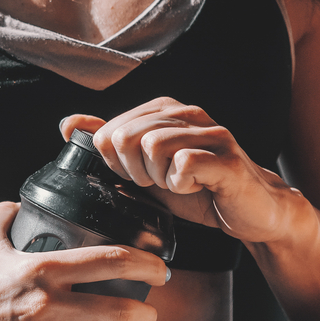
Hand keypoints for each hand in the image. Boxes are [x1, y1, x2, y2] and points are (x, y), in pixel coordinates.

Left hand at [62, 100, 303, 244]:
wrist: (251, 211)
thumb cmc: (198, 188)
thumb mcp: (146, 167)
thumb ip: (109, 144)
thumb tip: (68, 124)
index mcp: (163, 109)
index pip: (110, 131)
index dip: (117, 163)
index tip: (140, 175)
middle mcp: (186, 112)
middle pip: (127, 136)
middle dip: (135, 171)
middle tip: (159, 182)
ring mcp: (209, 132)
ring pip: (153, 146)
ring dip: (159, 178)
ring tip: (178, 184)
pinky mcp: (226, 156)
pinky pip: (183, 165)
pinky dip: (182, 184)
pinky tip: (195, 187)